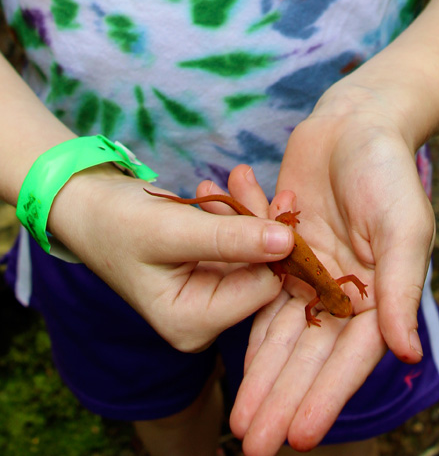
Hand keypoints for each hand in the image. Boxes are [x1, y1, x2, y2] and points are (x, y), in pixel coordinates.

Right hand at [46, 163, 293, 352]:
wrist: (88, 210)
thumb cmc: (116, 222)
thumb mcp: (170, 230)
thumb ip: (228, 238)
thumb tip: (287, 241)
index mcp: (191, 323)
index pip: (260, 290)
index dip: (275, 248)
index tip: (279, 202)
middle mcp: (204, 319)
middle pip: (258, 271)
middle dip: (259, 222)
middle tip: (249, 178)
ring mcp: (206, 297)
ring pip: (251, 255)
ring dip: (246, 212)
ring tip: (236, 176)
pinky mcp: (207, 275)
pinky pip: (235, 246)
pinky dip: (232, 215)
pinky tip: (215, 192)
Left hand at [229, 81, 434, 453]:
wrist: (350, 129)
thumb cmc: (384, 172)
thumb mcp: (402, 226)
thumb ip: (399, 287)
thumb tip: (406, 352)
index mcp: (374, 294)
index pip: (347, 359)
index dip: (324, 398)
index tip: (297, 436)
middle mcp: (339, 292)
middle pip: (306, 357)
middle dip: (281, 400)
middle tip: (254, 444)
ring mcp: (307, 275)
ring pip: (278, 336)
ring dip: (260, 378)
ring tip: (239, 419)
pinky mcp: (279, 253)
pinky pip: (259, 297)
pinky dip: (246, 329)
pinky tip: (234, 363)